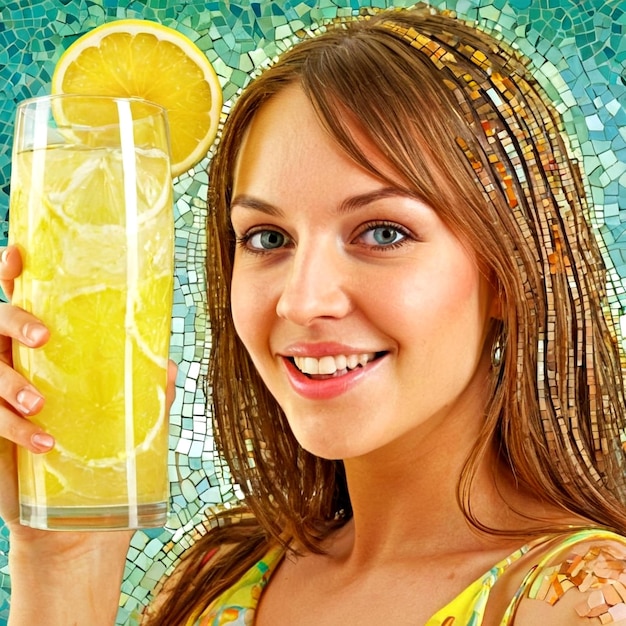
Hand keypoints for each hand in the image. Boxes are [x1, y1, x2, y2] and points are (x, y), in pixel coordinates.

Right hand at [0, 245, 177, 624]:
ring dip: (9, 380)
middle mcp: (14, 364)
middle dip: (11, 319)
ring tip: (41, 402)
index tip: (19, 257)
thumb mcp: (125, 419)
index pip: (21, 299)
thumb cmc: (100, 455)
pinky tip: (44, 442)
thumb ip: (144, 392)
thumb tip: (168, 366)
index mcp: (45, 349)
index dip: (10, 272)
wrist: (75, 518)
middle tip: (43, 336)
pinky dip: (11, 426)